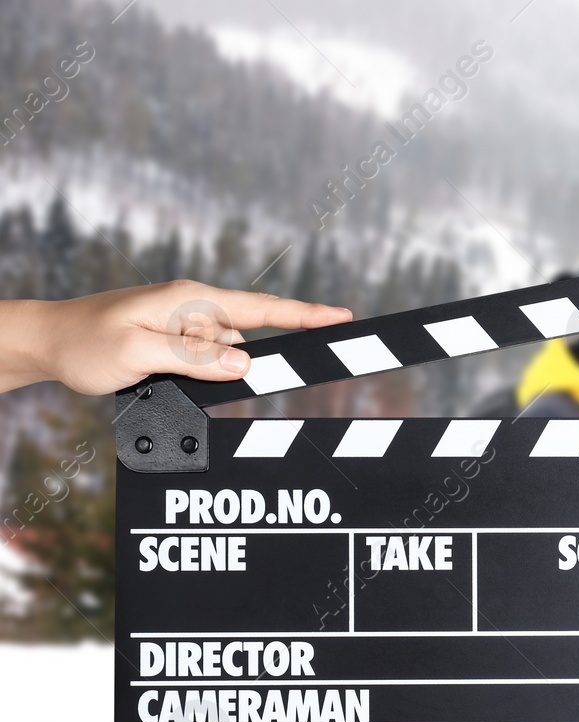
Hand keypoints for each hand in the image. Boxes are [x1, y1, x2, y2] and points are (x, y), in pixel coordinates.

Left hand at [0, 281, 350, 394]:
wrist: (46, 342)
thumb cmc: (85, 343)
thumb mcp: (139, 353)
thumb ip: (195, 358)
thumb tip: (247, 363)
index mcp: (191, 300)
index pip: (263, 308)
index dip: (306, 314)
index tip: (343, 317)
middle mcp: (194, 308)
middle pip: (245, 339)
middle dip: (233, 364)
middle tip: (178, 372)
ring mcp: (186, 324)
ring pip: (224, 356)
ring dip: (205, 375)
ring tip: (150, 372)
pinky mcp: (177, 341)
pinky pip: (205, 361)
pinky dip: (194, 375)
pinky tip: (157, 375)